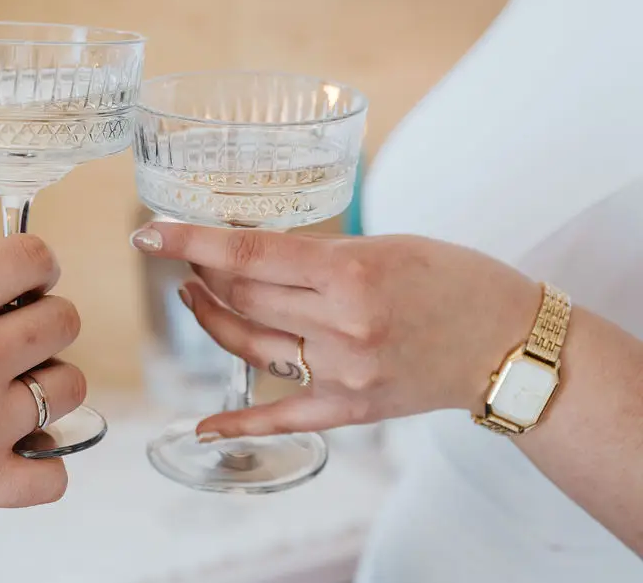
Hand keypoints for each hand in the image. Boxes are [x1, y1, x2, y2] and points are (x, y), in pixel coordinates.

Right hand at [0, 235, 85, 561]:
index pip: (29, 257)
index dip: (37, 263)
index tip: (32, 277)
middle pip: (64, 320)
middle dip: (46, 319)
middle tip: (20, 333)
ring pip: (70, 388)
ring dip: (48, 385)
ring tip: (15, 390)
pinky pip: (53, 475)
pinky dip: (42, 464)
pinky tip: (16, 450)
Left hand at [131, 223, 541, 437]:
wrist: (508, 342)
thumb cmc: (452, 279)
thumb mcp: (385, 245)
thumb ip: (317, 255)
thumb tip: (253, 252)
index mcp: (349, 274)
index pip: (249, 254)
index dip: (191, 242)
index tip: (149, 235)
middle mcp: (341, 326)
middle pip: (243, 297)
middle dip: (204, 272)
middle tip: (190, 256)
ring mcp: (343, 374)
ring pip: (250, 347)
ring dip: (212, 320)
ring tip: (194, 296)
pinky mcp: (351, 410)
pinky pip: (283, 418)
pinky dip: (240, 421)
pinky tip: (203, 422)